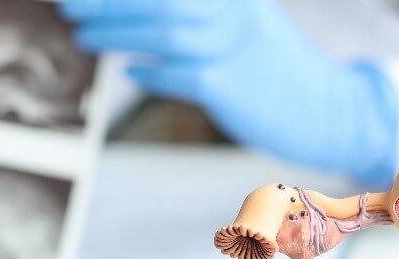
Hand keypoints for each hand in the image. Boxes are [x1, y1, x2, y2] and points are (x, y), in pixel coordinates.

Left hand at [61, 0, 398, 186]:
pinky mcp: (230, 85)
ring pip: (164, 29)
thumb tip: (130, 13)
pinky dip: (151, 72)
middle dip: (107, 2)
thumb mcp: (242, 21)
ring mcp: (234, 44)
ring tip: (85, 35)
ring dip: (116, 32)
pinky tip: (135, 73)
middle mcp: (234, 9)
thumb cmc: (275, 67)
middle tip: (69, 5)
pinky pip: (179, 74)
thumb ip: (195, 12)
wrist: (329, 109)